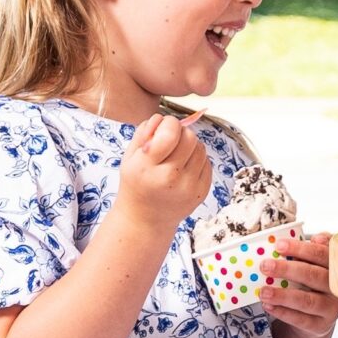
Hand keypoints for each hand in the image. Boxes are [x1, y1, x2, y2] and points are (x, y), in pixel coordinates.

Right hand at [117, 113, 211, 234]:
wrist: (146, 219)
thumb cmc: (136, 182)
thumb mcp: (130, 157)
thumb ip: (144, 132)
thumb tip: (164, 118)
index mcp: (147, 167)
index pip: (170, 134)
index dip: (170, 123)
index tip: (165, 127)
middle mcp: (169, 178)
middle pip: (190, 138)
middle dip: (181, 133)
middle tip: (171, 141)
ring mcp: (188, 187)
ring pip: (201, 149)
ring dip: (191, 145)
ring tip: (177, 155)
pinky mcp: (202, 193)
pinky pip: (207, 163)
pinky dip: (197, 160)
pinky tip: (185, 167)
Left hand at [258, 232, 337, 337]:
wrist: (319, 315)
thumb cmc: (312, 283)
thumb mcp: (315, 264)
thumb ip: (311, 250)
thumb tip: (313, 239)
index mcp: (337, 267)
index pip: (321, 254)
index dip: (301, 249)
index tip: (279, 245)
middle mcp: (337, 287)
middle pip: (314, 276)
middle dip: (287, 270)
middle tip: (265, 266)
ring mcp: (331, 308)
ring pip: (307, 301)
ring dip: (283, 295)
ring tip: (263, 291)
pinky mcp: (320, 325)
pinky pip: (301, 320)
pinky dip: (283, 312)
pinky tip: (268, 305)